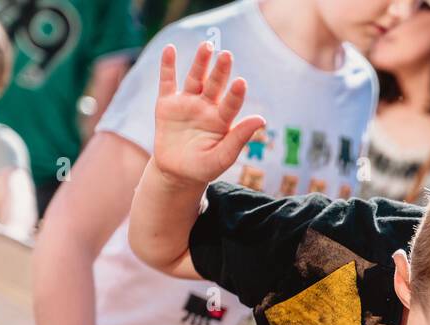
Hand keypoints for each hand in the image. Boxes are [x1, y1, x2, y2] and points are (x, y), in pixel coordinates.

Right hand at [152, 41, 265, 187]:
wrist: (176, 174)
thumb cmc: (203, 168)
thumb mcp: (221, 158)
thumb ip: (239, 139)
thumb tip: (262, 119)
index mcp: (222, 120)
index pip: (231, 103)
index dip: (236, 94)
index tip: (241, 83)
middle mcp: (207, 107)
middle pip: (215, 84)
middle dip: (220, 71)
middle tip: (226, 55)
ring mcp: (187, 103)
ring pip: (195, 78)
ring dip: (201, 62)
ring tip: (207, 45)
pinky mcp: (167, 104)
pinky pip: (167, 81)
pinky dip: (168, 65)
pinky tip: (170, 49)